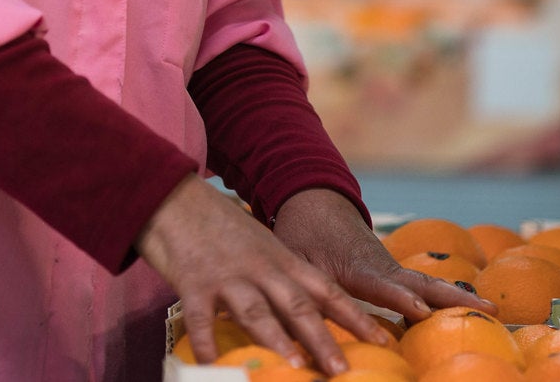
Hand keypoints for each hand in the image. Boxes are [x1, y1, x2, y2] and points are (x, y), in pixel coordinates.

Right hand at [137, 177, 387, 374]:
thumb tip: (305, 319)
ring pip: (257, 311)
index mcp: (282, 260)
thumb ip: (282, 279)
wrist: (175, 195)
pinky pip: (200, 318)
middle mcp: (261, 268)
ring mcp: (227, 275)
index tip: (384, 339)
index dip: (356, 316)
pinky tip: (212, 366)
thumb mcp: (261, 248)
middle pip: (298, 306)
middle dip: (323, 340)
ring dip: (276, 340)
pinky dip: (206, 344)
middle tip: (343, 371)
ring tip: (294, 367)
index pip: (327, 291)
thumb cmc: (219, 227)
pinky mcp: (193, 281)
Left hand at [272, 188, 492, 325]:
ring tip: (492, 310)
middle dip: (453, 297)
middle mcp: (382, 266)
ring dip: (458, 297)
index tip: (420, 309)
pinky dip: (447, 296)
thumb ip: (305, 289)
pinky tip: (467, 311)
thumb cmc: (302, 234)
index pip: (383, 284)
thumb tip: (307, 321)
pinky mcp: (394, 272)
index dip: (400, 297)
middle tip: (487, 309)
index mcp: (357, 266)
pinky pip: (424, 285)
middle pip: (423, 283)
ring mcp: (392, 268)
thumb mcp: (296, 260)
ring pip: (429, 283)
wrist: (314, 202)